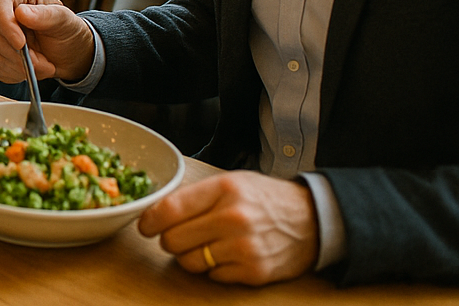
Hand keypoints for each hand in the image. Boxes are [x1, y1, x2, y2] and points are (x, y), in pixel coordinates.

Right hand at [0, 0, 93, 83]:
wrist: (70, 54)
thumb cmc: (68, 31)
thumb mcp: (64, 20)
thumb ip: (46, 15)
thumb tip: (21, 13)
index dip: (6, 24)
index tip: (20, 43)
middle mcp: (4, 11)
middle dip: (19, 52)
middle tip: (43, 62)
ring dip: (20, 65)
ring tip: (44, 65)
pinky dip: (14, 73)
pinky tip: (30, 70)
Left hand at [139, 171, 318, 284]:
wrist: (312, 221)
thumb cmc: (265, 199)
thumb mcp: (231, 182)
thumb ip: (196, 195)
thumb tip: (156, 212)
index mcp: (224, 189)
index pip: (169, 209)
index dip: (150, 220)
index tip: (146, 225)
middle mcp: (233, 218)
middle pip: (173, 240)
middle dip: (169, 240)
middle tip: (179, 236)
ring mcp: (244, 248)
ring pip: (188, 262)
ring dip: (189, 256)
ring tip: (205, 245)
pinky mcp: (254, 272)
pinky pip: (212, 276)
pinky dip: (213, 269)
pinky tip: (227, 255)